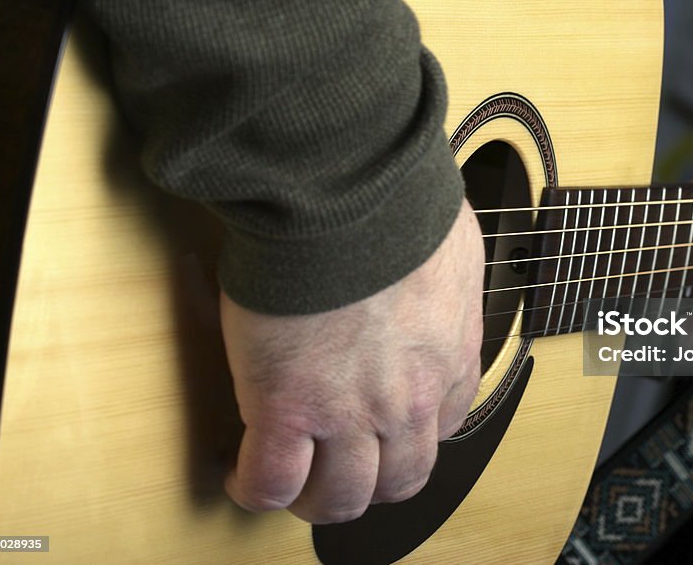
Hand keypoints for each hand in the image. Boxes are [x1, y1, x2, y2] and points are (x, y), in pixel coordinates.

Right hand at [221, 198, 482, 522]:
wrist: (346, 194)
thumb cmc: (396, 204)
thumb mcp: (450, 248)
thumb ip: (446, 278)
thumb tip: (435, 266)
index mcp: (450, 357)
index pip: (442, 426)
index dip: (407, 435)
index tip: (383, 429)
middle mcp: (410, 397)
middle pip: (400, 480)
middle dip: (370, 483)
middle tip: (339, 471)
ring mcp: (351, 412)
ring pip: (341, 497)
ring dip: (316, 499)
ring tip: (290, 484)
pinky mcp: (288, 407)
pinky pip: (272, 482)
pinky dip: (257, 490)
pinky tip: (243, 475)